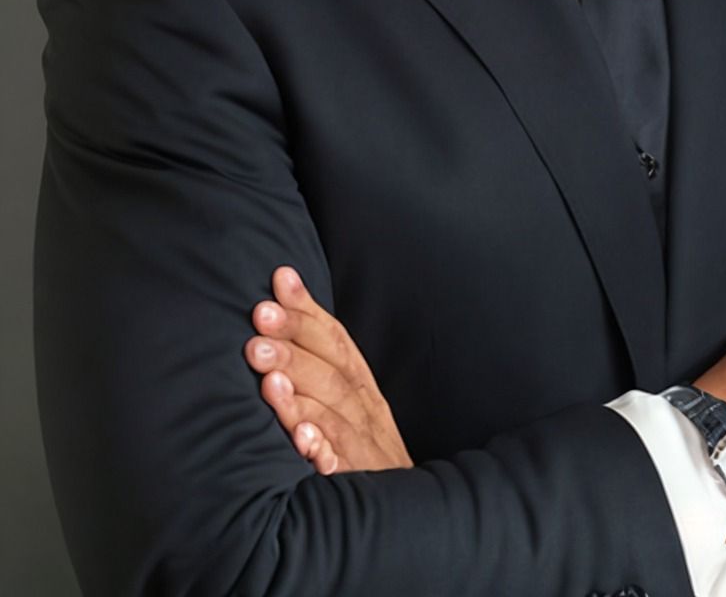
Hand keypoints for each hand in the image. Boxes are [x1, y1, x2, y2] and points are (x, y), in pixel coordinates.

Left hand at [245, 266, 412, 474]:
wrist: (406, 504)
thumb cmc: (358, 438)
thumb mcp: (346, 391)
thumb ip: (315, 345)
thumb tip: (283, 282)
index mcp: (360, 382)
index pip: (336, 339)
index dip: (307, 311)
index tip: (277, 284)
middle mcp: (365, 408)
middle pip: (332, 373)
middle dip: (294, 348)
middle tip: (258, 330)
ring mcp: (363, 445)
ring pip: (333, 416)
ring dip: (301, 397)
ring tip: (270, 381)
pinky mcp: (358, 483)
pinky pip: (341, 466)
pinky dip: (323, 452)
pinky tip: (301, 441)